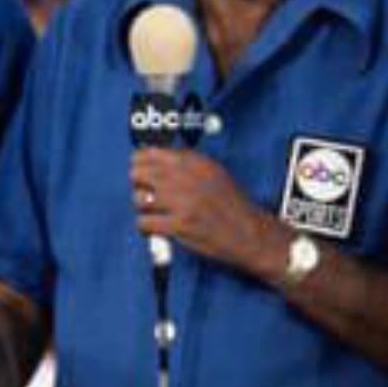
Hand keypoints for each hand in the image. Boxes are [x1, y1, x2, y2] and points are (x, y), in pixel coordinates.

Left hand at [130, 149, 280, 276]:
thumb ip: (187, 164)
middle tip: (143, 192)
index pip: (152, 153)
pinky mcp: (180, 225)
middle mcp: (187, 179)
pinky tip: (153, 228)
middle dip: (137, 184)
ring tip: (152, 212)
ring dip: (141, 207)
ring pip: (139, 198)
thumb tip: (154, 159)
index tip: (139, 168)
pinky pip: (144, 222)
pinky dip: (145, 227)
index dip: (140, 162)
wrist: (250, 233)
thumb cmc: (233, 205)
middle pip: (140, 173)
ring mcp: (183, 202)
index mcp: (196, 163)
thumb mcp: (215, 172)